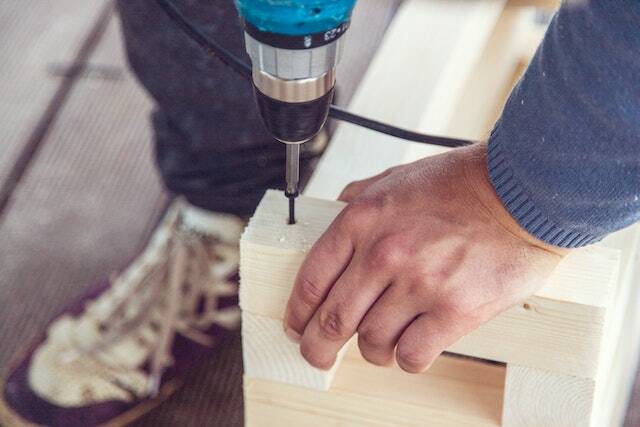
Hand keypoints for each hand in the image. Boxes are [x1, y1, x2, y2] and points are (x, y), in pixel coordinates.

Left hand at [283, 143, 567, 372]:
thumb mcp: (397, 178)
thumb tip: (335, 209)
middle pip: (333, 322)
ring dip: (371, 350)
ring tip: (381, 342)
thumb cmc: (462, 183)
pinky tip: (411, 348)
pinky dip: (406, 359)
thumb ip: (359, 197)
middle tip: (318, 356)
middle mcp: (384, 254)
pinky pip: (412, 355)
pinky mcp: (455, 310)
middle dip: (318, 348)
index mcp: (363, 221)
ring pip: (372, 343)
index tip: (296, 327)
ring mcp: (420, 284)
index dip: (297, 313)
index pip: (311, 280)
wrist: (522, 191)